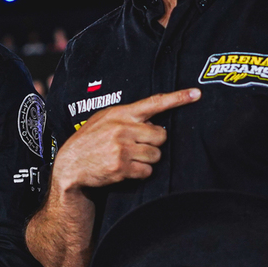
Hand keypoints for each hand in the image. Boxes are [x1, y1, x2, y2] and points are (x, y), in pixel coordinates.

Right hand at [52, 88, 200, 192]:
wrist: (70, 166)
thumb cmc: (89, 141)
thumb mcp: (103, 119)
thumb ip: (127, 116)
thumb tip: (153, 120)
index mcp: (120, 113)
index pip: (154, 103)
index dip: (178, 98)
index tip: (197, 93)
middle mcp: (123, 129)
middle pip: (161, 136)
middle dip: (154, 143)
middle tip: (139, 146)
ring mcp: (122, 148)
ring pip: (156, 155)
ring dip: (147, 159)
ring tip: (129, 158)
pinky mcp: (122, 167)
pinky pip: (147, 171)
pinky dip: (140, 173)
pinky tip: (126, 169)